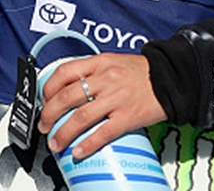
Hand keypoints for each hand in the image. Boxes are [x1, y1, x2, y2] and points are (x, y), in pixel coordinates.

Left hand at [38, 53, 165, 160]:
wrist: (170, 78)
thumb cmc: (140, 72)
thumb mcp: (112, 61)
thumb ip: (92, 71)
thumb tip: (69, 88)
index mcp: (99, 62)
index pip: (65, 72)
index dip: (49, 88)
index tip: (44, 101)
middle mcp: (105, 78)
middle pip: (68, 97)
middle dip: (50, 114)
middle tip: (45, 126)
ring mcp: (116, 98)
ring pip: (81, 117)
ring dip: (64, 133)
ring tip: (57, 143)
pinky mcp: (128, 116)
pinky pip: (103, 133)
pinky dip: (88, 144)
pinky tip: (78, 152)